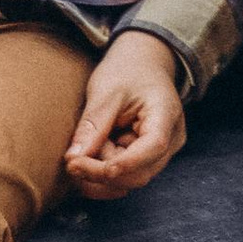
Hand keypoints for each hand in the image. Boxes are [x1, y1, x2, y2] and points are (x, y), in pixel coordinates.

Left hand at [64, 34, 187, 199]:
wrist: (142, 61)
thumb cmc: (127, 70)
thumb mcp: (106, 90)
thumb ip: (93, 125)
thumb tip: (73, 159)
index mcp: (167, 115)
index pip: (153, 147)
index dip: (123, 163)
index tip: (86, 165)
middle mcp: (171, 141)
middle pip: (140, 172)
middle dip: (102, 172)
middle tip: (71, 162)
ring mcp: (161, 153)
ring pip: (131, 180)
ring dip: (102, 175)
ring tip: (81, 154)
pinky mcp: (147, 158)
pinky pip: (127, 176)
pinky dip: (104, 174)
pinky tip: (87, 162)